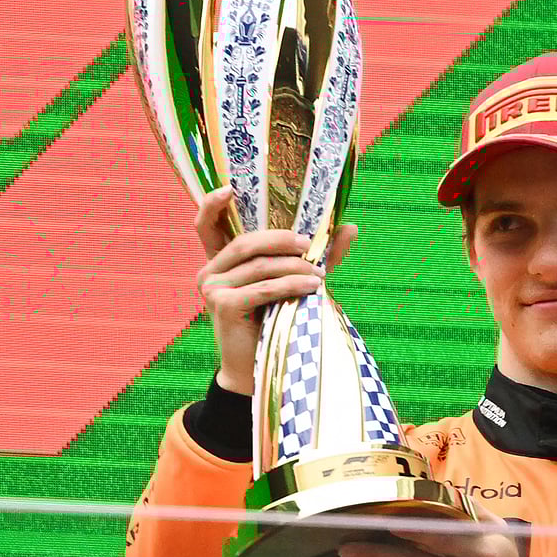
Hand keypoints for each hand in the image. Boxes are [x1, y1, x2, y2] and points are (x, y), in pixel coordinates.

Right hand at [194, 187, 357, 395]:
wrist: (257, 368)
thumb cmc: (275, 320)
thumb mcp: (294, 282)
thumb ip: (316, 255)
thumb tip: (350, 227)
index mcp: (220, 261)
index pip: (205, 225)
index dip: (212, 204)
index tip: (231, 188)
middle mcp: (210, 271)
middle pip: (247, 242)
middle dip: (282, 239)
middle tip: (311, 244)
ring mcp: (212, 289)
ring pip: (259, 265)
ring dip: (295, 267)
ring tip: (320, 273)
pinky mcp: (223, 306)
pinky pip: (263, 288)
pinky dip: (291, 285)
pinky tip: (313, 287)